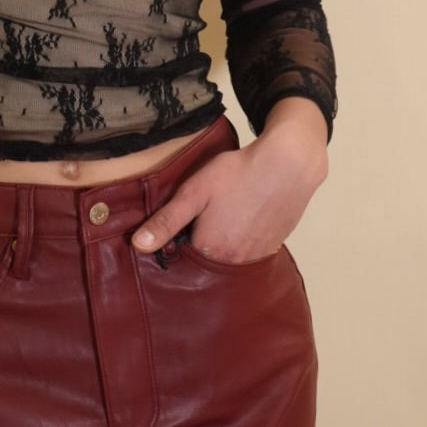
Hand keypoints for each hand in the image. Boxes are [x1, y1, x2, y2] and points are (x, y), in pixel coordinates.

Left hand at [132, 98, 328, 264]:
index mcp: (210, 250)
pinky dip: (243, 241)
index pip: (183, 256)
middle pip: (207, 260)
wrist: (288, 164)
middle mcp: (234, 262)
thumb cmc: (237, 173)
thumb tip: (137, 246)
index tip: (182, 221)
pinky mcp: (273, 247)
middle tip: (206, 214)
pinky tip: (243, 218)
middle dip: (200, 243)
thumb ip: (165, 221)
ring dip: (223, 243)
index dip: (178, 239)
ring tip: (224, 215)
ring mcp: (256, 257)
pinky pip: (250, 253)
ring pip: (229, 257)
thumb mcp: (194, 192)